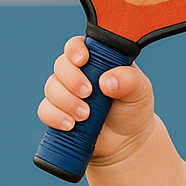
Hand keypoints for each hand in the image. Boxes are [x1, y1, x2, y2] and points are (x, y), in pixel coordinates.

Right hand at [37, 35, 156, 162]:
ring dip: (66, 101)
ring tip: (85, 115)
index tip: (82, 60)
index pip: (77, 45)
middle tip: (88, 94)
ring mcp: (65, 92)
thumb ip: (130, 81)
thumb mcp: (140, 91)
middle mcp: (78, 72)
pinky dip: (55, 117)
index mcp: (96, 59)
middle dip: (71, 79)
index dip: (75, 50)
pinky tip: (70, 125)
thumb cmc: (133, 108)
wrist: (127, 140)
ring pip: (51, 88)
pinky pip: (45, 110)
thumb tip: (106, 81)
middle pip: (61, 65)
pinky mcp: (58, 113)